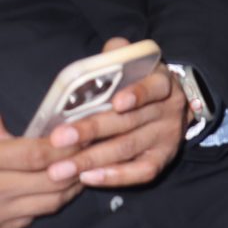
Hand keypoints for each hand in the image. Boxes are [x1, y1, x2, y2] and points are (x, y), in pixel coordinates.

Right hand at [0, 118, 83, 227]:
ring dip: (74, 183)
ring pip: (52, 201)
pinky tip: (67, 185)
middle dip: (79, 163)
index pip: (34, 155)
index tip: (85, 130)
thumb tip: (2, 114)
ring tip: (88, 163)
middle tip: (98, 146)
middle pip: (52, 180)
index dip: (64, 144)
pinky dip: (56, 199)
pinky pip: (37, 215)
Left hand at [46, 39, 187, 189]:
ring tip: (59, 169)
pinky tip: (87, 179)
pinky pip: (141, 172)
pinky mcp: (162, 159)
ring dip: (92, 159)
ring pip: (128, 148)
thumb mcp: (136, 66)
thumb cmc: (139, 85)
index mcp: (163, 83)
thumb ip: (121, 56)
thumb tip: (111, 48)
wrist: (168, 109)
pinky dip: (115, 176)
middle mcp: (168, 110)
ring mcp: (167, 136)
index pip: (154, 87)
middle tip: (58, 139)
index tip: (116, 102)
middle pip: (129, 122)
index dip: (137, 94)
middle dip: (91, 131)